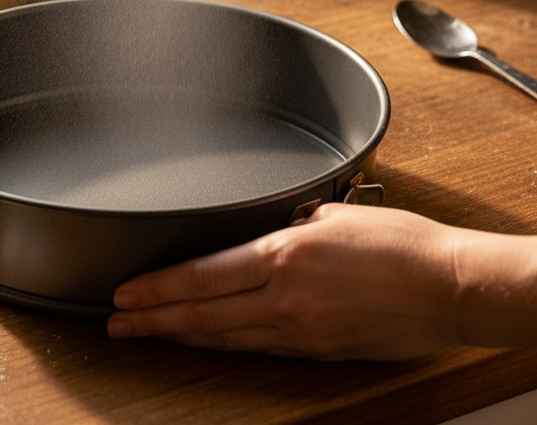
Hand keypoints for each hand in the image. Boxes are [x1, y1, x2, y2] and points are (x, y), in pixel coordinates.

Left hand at [108, 204, 462, 359]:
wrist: (448, 286)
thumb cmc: (402, 244)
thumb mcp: (336, 216)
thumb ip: (294, 227)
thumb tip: (275, 233)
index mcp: (285, 255)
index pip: (202, 276)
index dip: (158, 288)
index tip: (127, 293)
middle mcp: (284, 297)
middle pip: (202, 313)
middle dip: (154, 318)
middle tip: (118, 323)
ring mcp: (300, 330)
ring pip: (225, 336)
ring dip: (183, 334)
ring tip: (150, 334)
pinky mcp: (319, 350)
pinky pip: (259, 348)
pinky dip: (226, 343)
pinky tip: (208, 341)